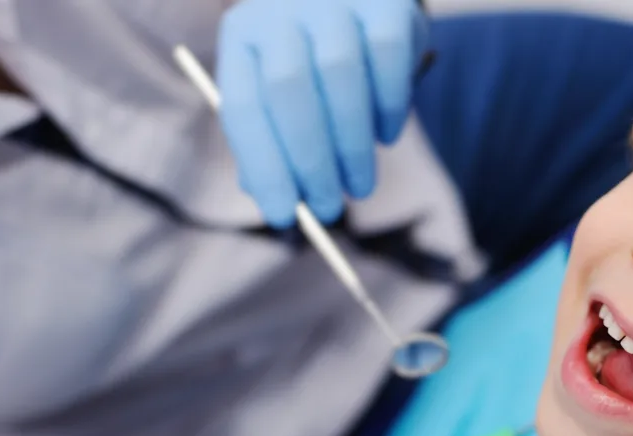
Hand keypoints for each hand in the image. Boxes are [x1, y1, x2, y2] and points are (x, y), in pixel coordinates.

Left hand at [215, 0, 427, 225]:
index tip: (284, 216)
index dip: (263, 166)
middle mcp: (280, 9)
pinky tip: (387, 136)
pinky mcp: (384, 0)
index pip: (243, 106)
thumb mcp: (284, 90)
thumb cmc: (316, 57)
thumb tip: (275, 198)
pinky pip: (388, 56)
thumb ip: (273, 137)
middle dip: (310, 162)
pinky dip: (390, 108)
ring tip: (361, 186)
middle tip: (328, 210)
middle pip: (289, 90)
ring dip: (352, 145)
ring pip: (339, 74)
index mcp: (242, 36)